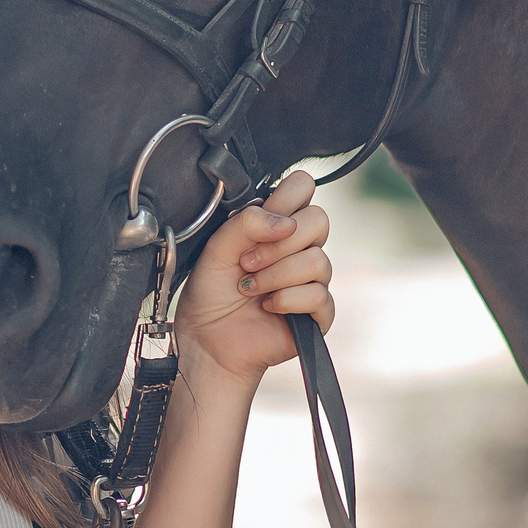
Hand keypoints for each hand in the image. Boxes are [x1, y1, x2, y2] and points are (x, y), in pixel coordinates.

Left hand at [173, 171, 333, 381]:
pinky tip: (268, 306)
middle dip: (278, 244)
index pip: (303, 187)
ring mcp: (312, 280)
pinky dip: (286, 300)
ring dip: (274, 276)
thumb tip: (286, 222)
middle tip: (247, 262)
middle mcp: (299, 248)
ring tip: (249, 288)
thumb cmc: (209, 294)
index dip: (286, 198)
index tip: (260, 224)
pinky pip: (319, 295)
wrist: (207, 341)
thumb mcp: (216, 248)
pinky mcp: (318, 313)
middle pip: (320, 220)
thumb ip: (246, 222)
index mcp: (276, 225)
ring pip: (319, 260)